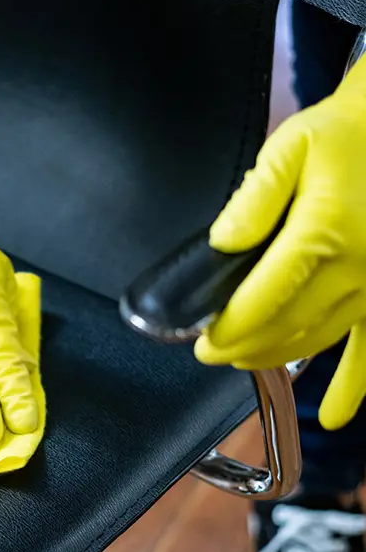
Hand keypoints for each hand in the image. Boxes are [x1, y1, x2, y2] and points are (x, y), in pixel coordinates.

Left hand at [195, 58, 365, 428]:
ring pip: (317, 342)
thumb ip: (252, 200)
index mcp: (323, 235)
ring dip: (276, 358)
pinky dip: (353, 385)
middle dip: (241, 348)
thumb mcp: (291, 148)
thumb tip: (221, 245)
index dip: (227, 331)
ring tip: (243, 359)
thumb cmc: (347, 135)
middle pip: (285, 329)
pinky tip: (332, 416)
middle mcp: (355, 269)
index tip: (201, 343)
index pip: (261, 303)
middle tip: (211, 352)